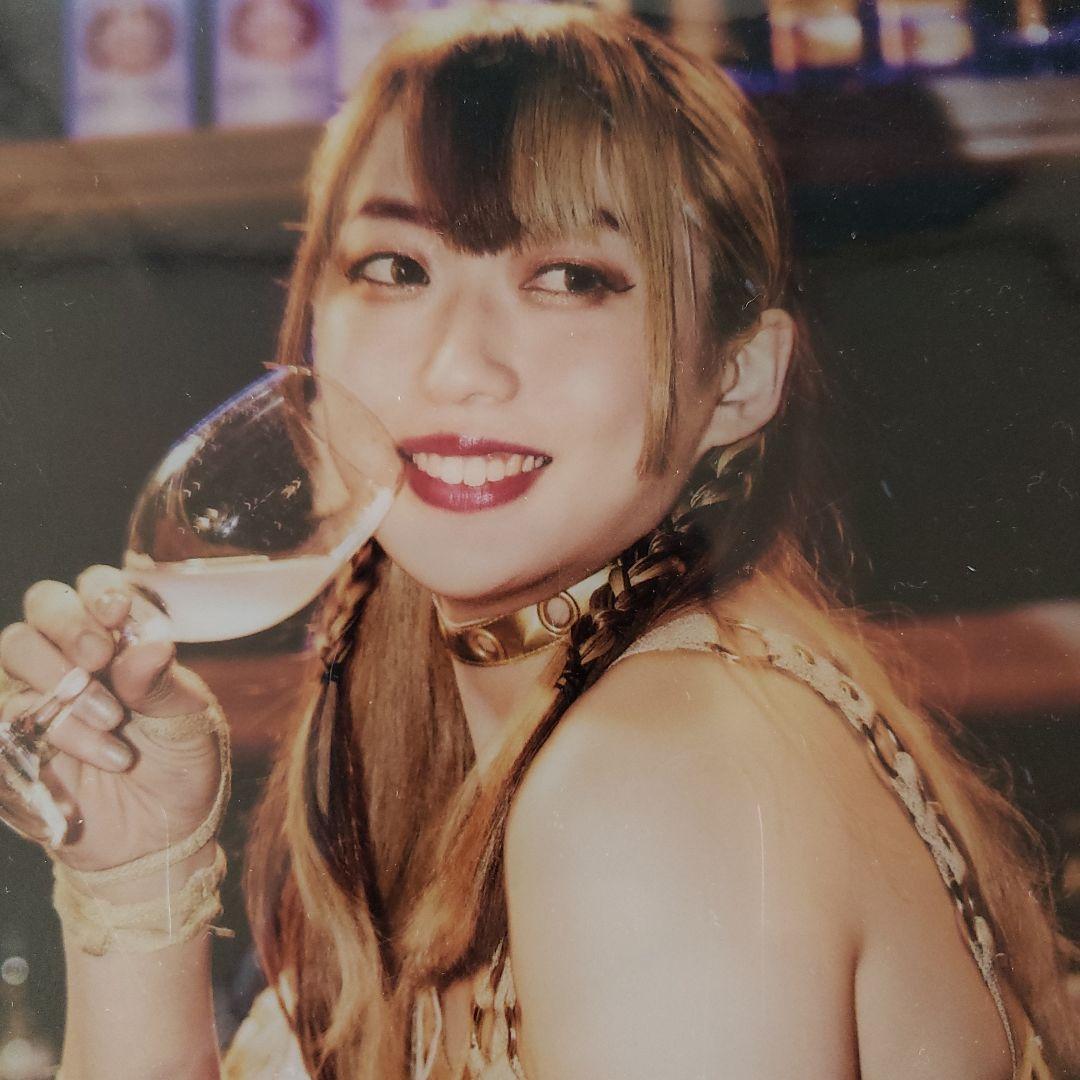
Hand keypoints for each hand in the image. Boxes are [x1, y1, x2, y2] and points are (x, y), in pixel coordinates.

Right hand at [0, 566, 223, 872]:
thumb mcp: (189, 722)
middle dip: (67, 624)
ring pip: (15, 650)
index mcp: (124, 639)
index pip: (96, 587)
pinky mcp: (15, 737)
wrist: (158, 836)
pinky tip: (96, 754)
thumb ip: (162, 683)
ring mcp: (40, 693)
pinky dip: (48, 727)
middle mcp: (76, 656)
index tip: (117, 615)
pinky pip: (3, 712)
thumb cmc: (181, 765)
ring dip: (60, 680)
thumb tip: (147, 645)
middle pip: (42, 606)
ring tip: (111, 720)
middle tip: (98, 659)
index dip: (99, 591)